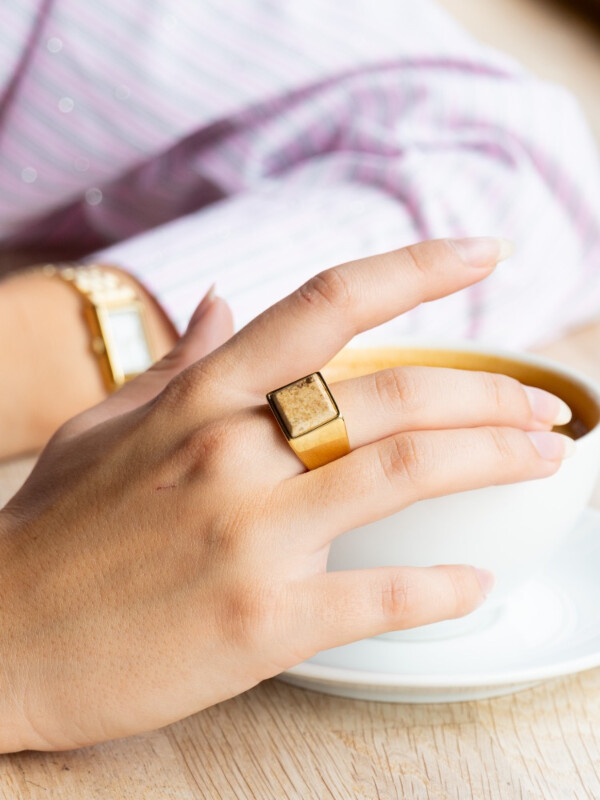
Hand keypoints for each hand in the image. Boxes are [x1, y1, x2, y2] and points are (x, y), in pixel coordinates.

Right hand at [0, 238, 571, 751]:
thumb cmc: (53, 532)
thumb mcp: (107, 428)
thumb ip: (177, 365)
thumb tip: (213, 300)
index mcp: (200, 399)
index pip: (326, 304)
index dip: (416, 268)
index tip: (483, 254)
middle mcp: (231, 453)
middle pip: (396, 395)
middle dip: (489, 393)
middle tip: (543, 404)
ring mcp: (250, 537)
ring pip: (405, 472)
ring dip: (494, 460)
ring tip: (543, 459)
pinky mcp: (263, 622)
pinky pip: (381, 596)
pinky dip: (442, 589)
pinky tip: (474, 582)